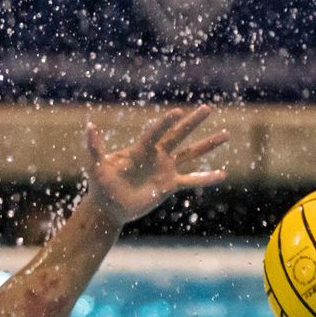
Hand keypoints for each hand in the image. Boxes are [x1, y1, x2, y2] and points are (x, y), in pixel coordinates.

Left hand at [85, 105, 228, 224]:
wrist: (109, 208)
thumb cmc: (100, 186)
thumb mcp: (96, 166)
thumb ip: (95, 148)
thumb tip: (89, 126)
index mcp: (140, 149)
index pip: (156, 133)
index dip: (165, 124)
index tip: (177, 113)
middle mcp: (156, 155)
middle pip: (178, 135)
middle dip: (193, 122)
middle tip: (208, 108)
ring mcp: (165, 169)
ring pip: (191, 154)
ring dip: (208, 145)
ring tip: (226, 134)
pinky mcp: (169, 185)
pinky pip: (191, 180)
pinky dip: (206, 178)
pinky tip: (222, 174)